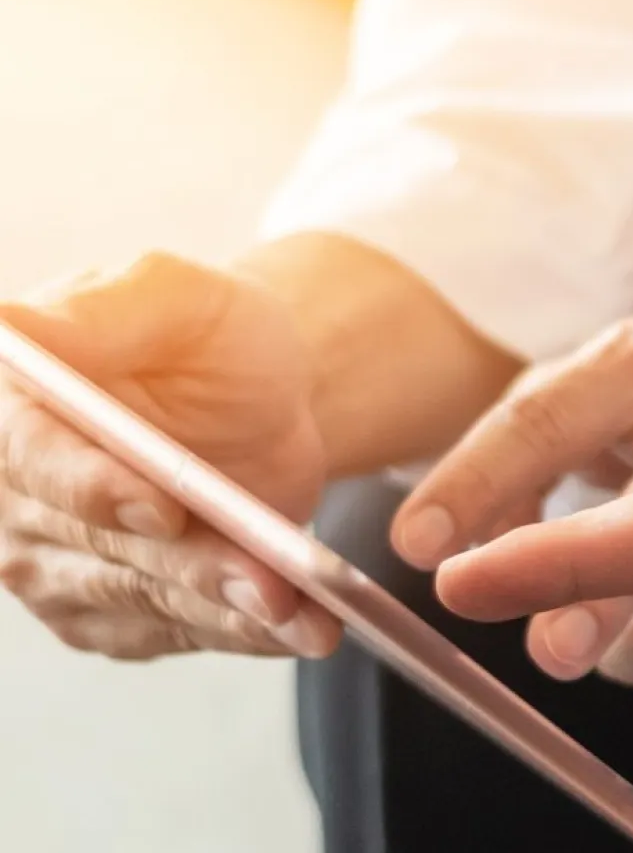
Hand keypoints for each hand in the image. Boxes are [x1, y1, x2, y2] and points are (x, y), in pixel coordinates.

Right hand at [0, 253, 339, 659]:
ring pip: (143, 600)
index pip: (36, 461)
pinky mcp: (111, 610)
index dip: (96, 488)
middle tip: (272, 584)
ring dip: (227, 613)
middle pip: (100, 546)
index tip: (163, 505)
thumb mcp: (177, 296)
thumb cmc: (211, 335)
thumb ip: (107, 310)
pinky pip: (175, 631)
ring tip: (307, 619)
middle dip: (192, 566)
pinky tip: (300, 632)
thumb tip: (22, 323)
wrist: (261, 393)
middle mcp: (16, 499)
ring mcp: (56, 564)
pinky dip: (241, 634)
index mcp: (14, 411)